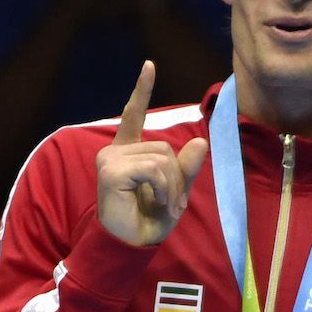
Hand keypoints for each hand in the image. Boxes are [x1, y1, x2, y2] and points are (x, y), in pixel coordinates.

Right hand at [96, 61, 207, 245]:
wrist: (129, 246)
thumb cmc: (147, 221)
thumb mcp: (176, 192)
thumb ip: (187, 169)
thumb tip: (201, 143)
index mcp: (126, 152)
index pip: (134, 115)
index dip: (142, 91)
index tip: (149, 65)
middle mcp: (114, 151)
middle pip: (164, 146)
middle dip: (176, 176)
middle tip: (171, 203)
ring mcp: (110, 160)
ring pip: (162, 157)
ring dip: (171, 185)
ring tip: (163, 205)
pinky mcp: (112, 172)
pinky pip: (154, 168)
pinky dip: (163, 188)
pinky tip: (155, 203)